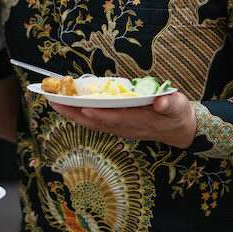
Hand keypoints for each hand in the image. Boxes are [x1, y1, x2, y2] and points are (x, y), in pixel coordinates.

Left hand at [50, 92, 196, 148]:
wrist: (178, 128)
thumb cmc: (176, 113)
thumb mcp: (177, 106)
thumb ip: (170, 103)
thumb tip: (161, 102)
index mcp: (140, 120)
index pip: (117, 119)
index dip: (101, 115)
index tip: (85, 110)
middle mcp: (126, 127)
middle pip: (97, 122)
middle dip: (75, 114)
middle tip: (55, 103)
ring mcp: (120, 128)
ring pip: (92, 124)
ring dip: (72, 114)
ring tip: (54, 103)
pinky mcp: (116, 126)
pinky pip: (94, 122)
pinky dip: (79, 116)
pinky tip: (67, 108)